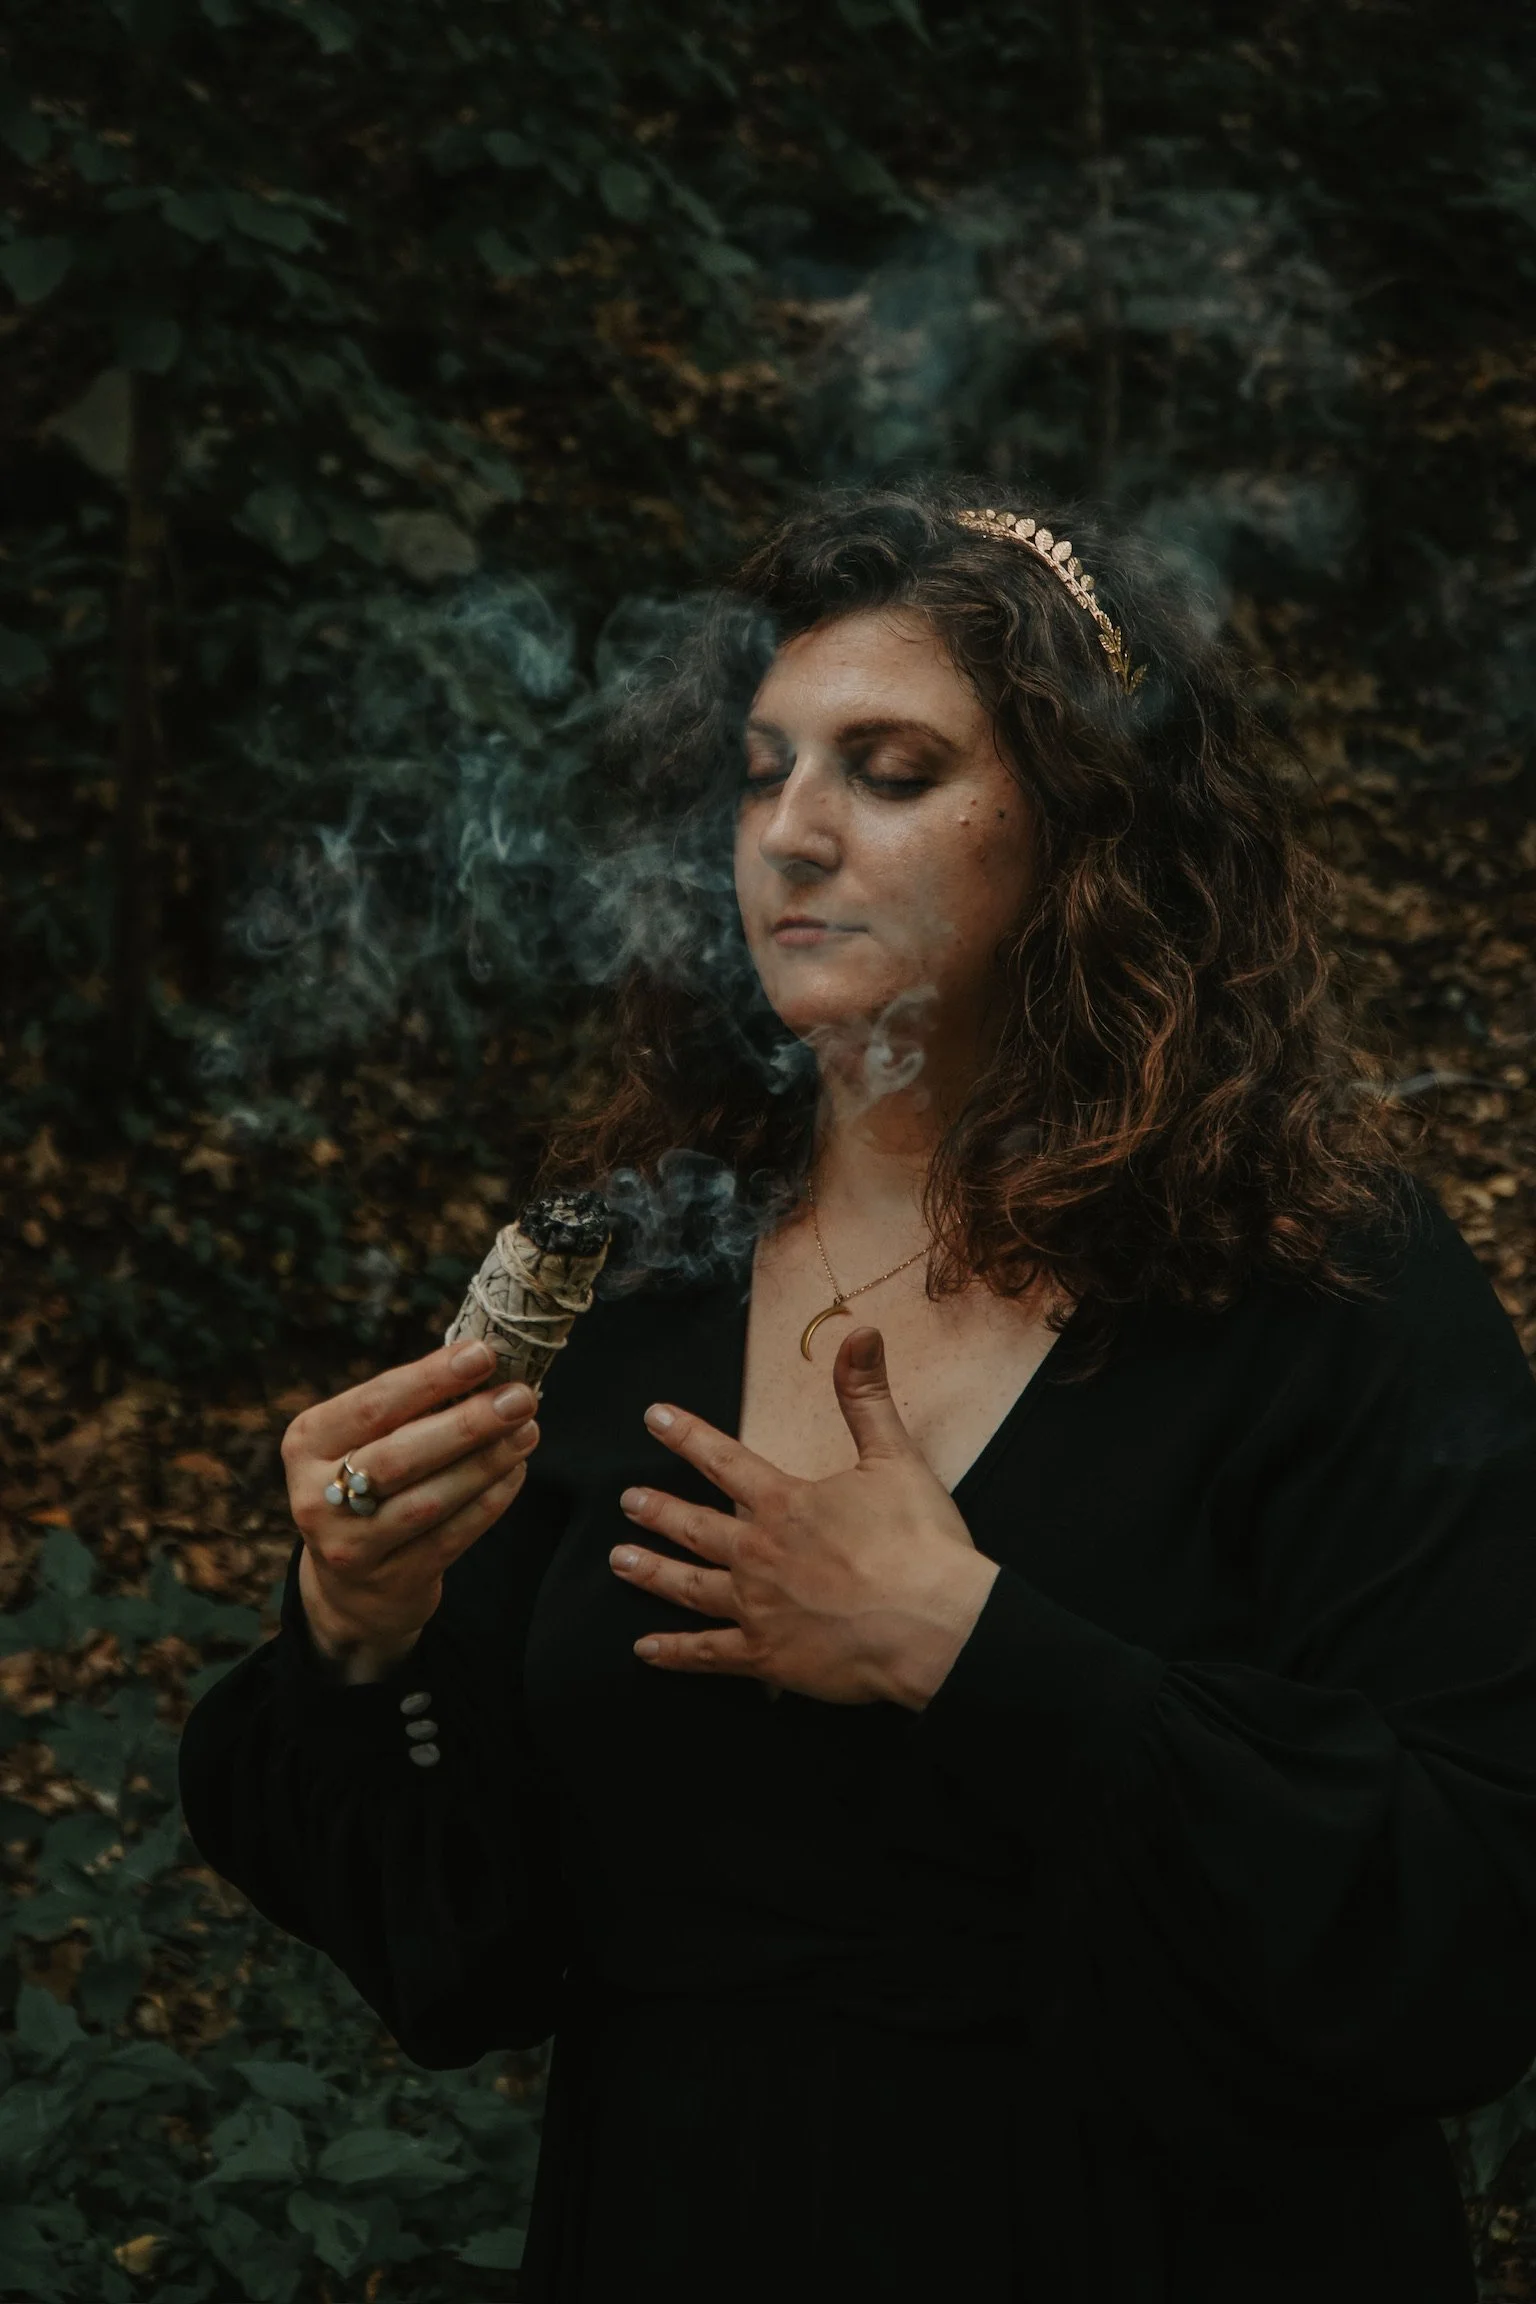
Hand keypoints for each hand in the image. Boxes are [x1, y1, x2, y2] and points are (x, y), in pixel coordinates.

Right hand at [282, 1337, 541, 1674]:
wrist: (351, 1586)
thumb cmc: (369, 1482)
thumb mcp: (364, 1440)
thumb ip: (411, 1406)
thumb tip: (485, 1362)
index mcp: (308, 1442)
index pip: (373, 1404)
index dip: (430, 1378)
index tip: (483, 1354)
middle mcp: (317, 1496)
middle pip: (399, 1456)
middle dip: (467, 1423)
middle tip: (520, 1397)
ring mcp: (350, 1546)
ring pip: (428, 1501)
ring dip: (485, 1462)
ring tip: (527, 1431)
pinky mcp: (390, 1581)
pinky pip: (450, 1539)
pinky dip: (488, 1502)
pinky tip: (515, 1472)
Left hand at [609, 1325, 999, 1709]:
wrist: (933, 1624)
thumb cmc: (918, 1543)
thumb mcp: (894, 1457)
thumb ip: (866, 1397)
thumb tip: (860, 1333)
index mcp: (785, 1504)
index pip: (723, 1460)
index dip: (686, 1436)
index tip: (653, 1416)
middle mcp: (758, 1553)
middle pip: (696, 1528)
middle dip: (658, 1511)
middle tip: (626, 1500)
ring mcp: (757, 1608)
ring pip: (689, 1587)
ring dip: (652, 1572)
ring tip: (619, 1561)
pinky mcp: (767, 1656)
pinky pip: (709, 1653)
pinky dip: (675, 1652)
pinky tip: (645, 1650)